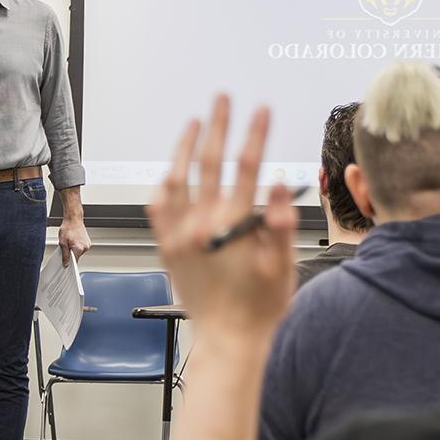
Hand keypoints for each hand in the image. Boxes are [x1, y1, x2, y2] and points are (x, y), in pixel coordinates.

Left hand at [59, 218, 91, 265]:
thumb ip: (65, 255)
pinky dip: (77, 246)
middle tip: (66, 246)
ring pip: (79, 252)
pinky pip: (81, 248)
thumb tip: (66, 263)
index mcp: (79, 248)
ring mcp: (87, 244)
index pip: (74, 262)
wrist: (73, 219)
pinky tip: (73, 240)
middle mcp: (85, 247)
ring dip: (74, 249)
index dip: (69, 263)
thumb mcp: (62, 243)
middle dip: (70, 254)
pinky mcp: (88, 242)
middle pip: (77, 257)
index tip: (66, 263)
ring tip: (70, 241)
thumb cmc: (68, 228)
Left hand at [146, 94, 296, 332]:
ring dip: (186, 146)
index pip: (247, 167)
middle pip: (210, 162)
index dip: (256, 135)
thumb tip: (277, 181)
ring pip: (177, 178)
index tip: (262, 110)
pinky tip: (172, 171)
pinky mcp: (167, 247)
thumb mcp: (282, 267)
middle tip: (223, 98)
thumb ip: (278, 223)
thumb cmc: (258, 308)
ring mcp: (179, 235)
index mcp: (232, 226)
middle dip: (219, 125)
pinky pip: (157, 207)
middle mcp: (200, 226)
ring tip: (194, 122)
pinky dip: (164, 184)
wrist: (227, 341)